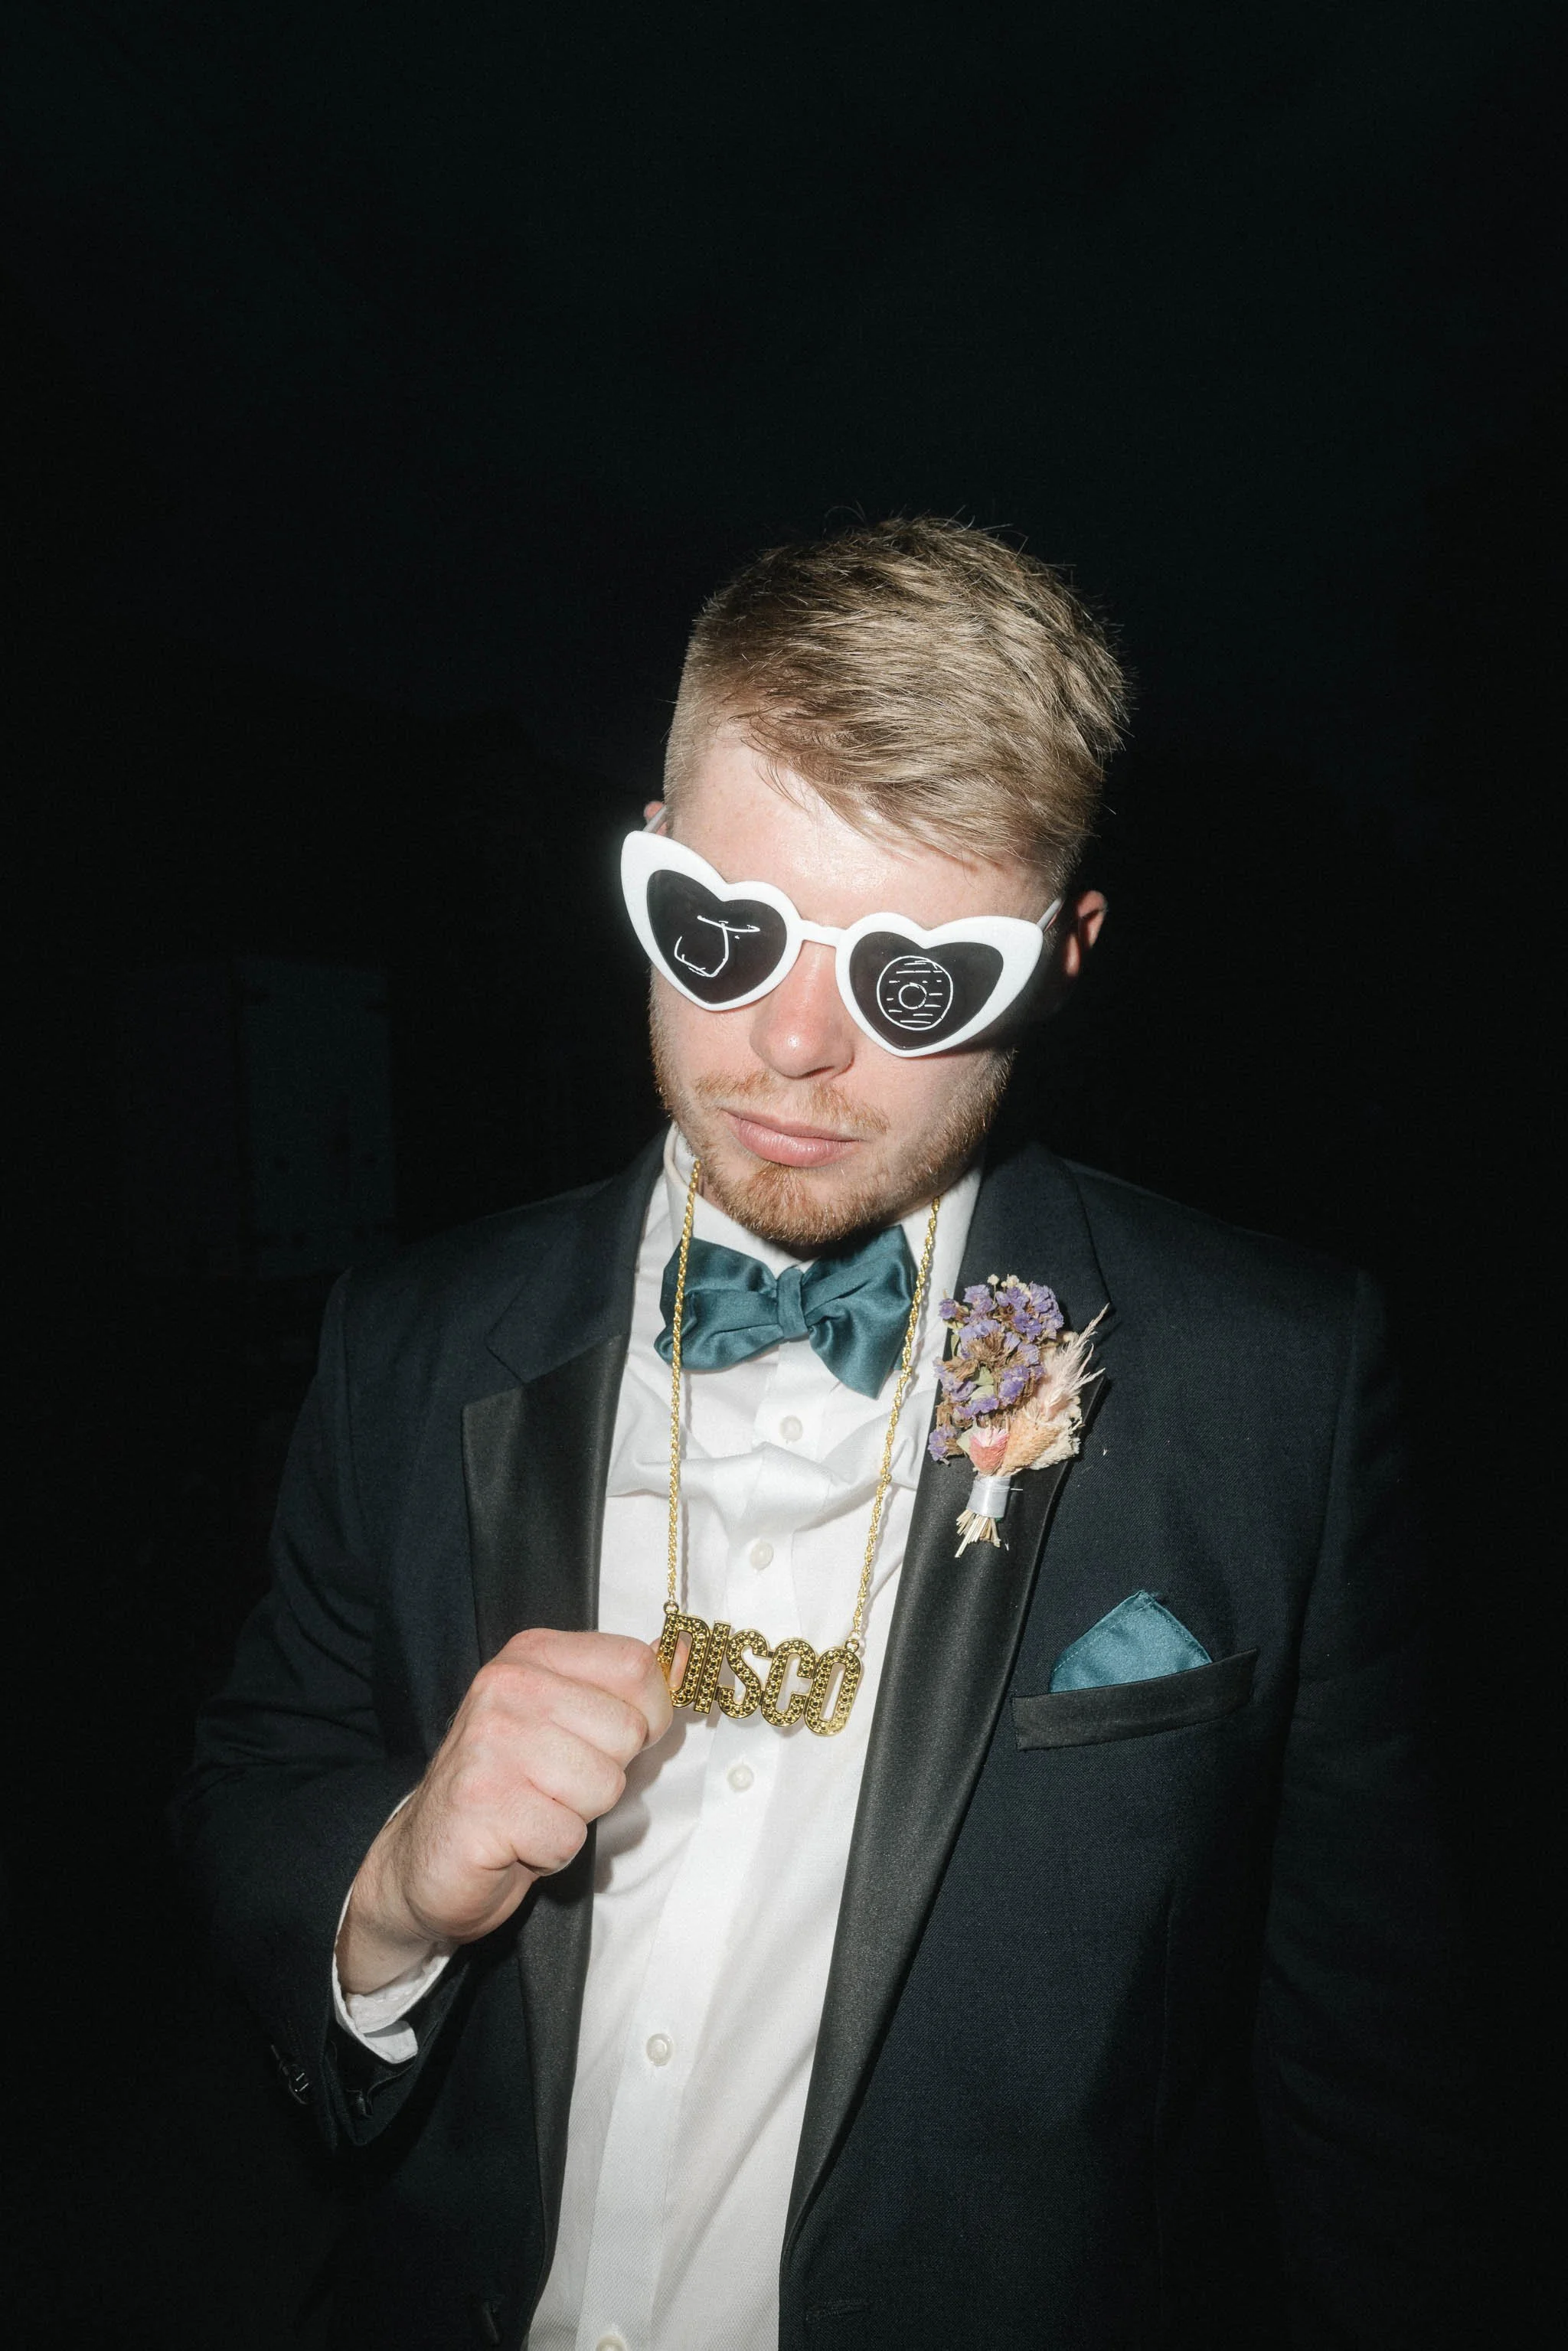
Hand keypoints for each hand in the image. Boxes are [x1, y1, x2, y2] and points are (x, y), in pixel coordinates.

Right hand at [337, 1628, 671, 1995]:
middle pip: (626, 1731)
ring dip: (577, 1814)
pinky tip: (516, 1838)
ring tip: (535, 1809)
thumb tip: (689, 1655)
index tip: (607, 1741)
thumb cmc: (512, 1786)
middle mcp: (506, 1687)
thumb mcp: (568, 1719)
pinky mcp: (480, 1805)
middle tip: (556, 1784)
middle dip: (606, 1774)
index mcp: (532, 1654)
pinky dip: (551, 1852)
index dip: (646, 1717)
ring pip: (603, 1785)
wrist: (428, 1857)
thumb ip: (624, 1690)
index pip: (636, 1666)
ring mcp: (488, 1744)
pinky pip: (568, 1836)